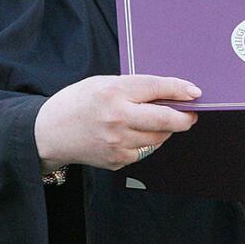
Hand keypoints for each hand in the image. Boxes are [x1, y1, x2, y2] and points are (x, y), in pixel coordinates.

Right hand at [35, 74, 200, 170]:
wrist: (49, 133)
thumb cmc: (78, 102)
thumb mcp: (102, 84)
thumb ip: (133, 88)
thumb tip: (169, 95)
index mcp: (113, 92)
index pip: (155, 88)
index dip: (179, 90)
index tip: (195, 93)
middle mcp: (117, 117)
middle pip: (165, 119)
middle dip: (184, 117)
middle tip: (191, 114)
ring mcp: (117, 142)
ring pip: (158, 137)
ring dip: (165, 129)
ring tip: (157, 121)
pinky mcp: (117, 160)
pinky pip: (144, 150)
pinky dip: (147, 142)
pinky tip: (133, 134)